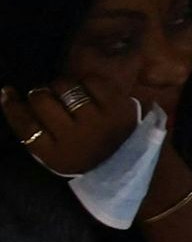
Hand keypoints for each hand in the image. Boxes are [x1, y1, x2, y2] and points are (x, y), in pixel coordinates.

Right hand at [5, 79, 139, 176]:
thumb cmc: (82, 151)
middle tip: (49, 98)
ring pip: (64, 86)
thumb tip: (7, 93)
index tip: (8, 92)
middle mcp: (77, 140)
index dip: (12, 105)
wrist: (129, 160)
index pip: (24, 125)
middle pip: (41, 100)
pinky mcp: (119, 109)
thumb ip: (32, 128)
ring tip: (70, 97)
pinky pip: (91, 81)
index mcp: (57, 156)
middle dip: (40, 94)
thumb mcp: (54, 151)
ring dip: (63, 87)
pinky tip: (90, 94)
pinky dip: (87, 83)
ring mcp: (100, 123)